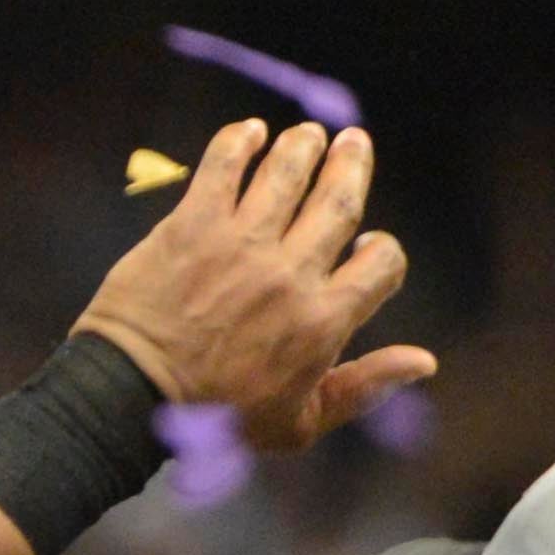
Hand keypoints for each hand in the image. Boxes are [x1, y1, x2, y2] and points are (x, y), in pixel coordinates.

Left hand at [72, 118, 433, 451]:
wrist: (130, 398)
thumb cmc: (216, 419)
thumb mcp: (301, 422)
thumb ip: (364, 387)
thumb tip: (424, 361)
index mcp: (323, 320)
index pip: (381, 264)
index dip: (383, 250)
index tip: (369, 243)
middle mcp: (290, 273)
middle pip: (339, 201)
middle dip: (352, 165)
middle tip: (354, 141)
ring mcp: (240, 243)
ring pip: (286, 173)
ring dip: (304, 145)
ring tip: (310, 133)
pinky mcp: (191, 224)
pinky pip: (223, 166)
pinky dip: (240, 141)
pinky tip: (250, 131)